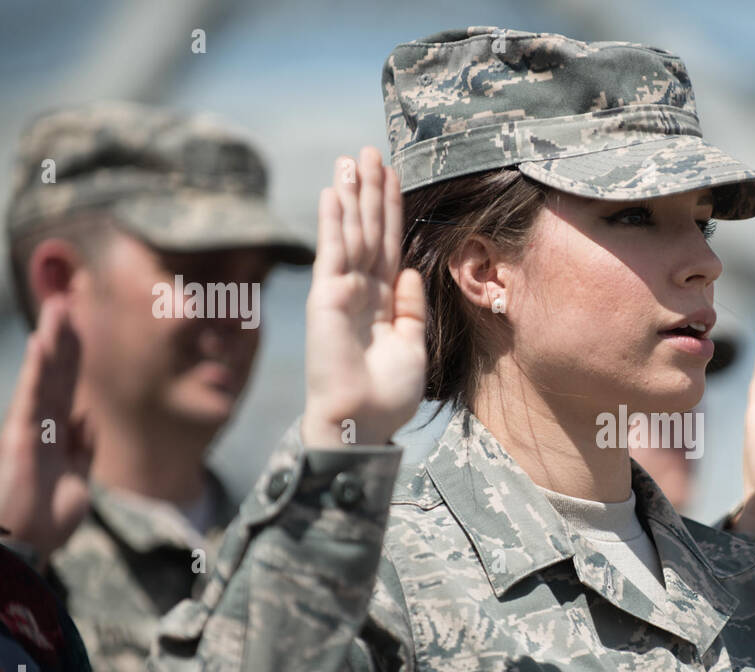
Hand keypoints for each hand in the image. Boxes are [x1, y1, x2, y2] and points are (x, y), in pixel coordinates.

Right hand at [0, 296, 93, 568]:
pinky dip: (40, 370)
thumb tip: (87, 418)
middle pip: (58, 372)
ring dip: (54, 341)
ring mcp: (30, 427)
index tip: (84, 324)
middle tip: (71, 298)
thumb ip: (83, 450)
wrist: (25, 548)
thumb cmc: (45, 521)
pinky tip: (46, 343)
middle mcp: (41, 424)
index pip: (68, 386)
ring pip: (46, 376)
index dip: (75, 356)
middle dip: (66, 337)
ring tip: (60, 306)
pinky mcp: (21, 436)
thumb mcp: (77, 483)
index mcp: (55, 434)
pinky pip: (34, 397)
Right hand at [301, 147, 427, 447]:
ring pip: (351, 234)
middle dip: (370, 191)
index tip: (393, 177)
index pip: (387, 246)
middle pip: (368, 231)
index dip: (390, 212)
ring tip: (355, 157)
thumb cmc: (387, 395)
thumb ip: (410, 308)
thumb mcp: (412, 346)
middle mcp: (360, 292)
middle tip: (371, 150)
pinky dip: (334, 221)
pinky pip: (333, 252)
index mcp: (382, 303)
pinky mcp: (326, 298)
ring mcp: (341, 292)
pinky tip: (336, 191)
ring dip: (353, 194)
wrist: (362, 421)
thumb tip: (408, 269)